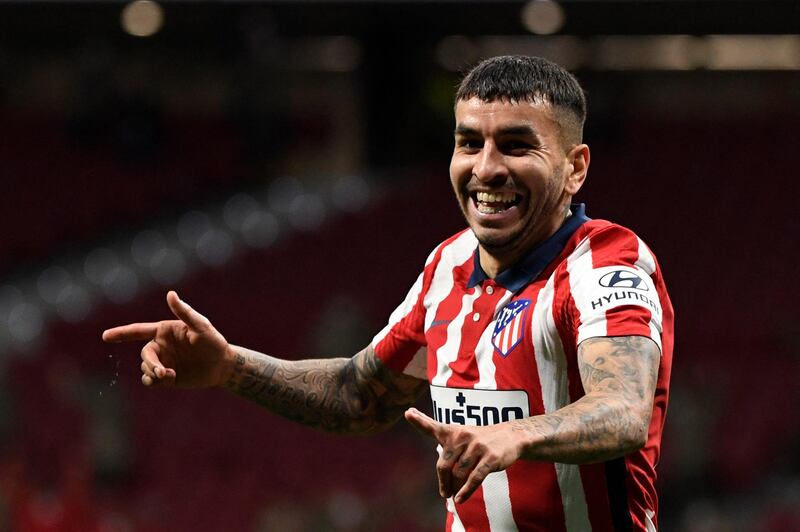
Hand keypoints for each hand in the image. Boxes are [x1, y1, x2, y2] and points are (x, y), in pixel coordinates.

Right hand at [102, 291, 233, 387]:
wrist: (222, 365)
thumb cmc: (213, 341)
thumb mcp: (200, 326)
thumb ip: (184, 312)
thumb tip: (170, 294)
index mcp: (164, 331)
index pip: (138, 330)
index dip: (121, 333)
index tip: (105, 336)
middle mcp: (161, 346)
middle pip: (144, 355)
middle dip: (150, 364)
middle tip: (163, 372)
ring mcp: (163, 361)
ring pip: (145, 369)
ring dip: (153, 374)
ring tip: (170, 376)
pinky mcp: (167, 377)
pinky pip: (150, 381)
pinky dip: (154, 382)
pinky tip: (168, 380)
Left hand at [404, 407, 523, 503]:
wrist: (511, 436)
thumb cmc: (479, 439)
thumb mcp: (460, 433)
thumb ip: (441, 435)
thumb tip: (418, 424)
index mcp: (454, 431)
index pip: (434, 427)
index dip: (420, 421)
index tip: (408, 413)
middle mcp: (463, 437)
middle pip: (444, 464)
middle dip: (443, 481)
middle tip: (444, 492)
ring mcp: (477, 447)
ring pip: (459, 474)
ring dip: (455, 487)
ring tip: (454, 494)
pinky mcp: (490, 458)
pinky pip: (475, 478)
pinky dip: (466, 491)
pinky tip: (460, 499)